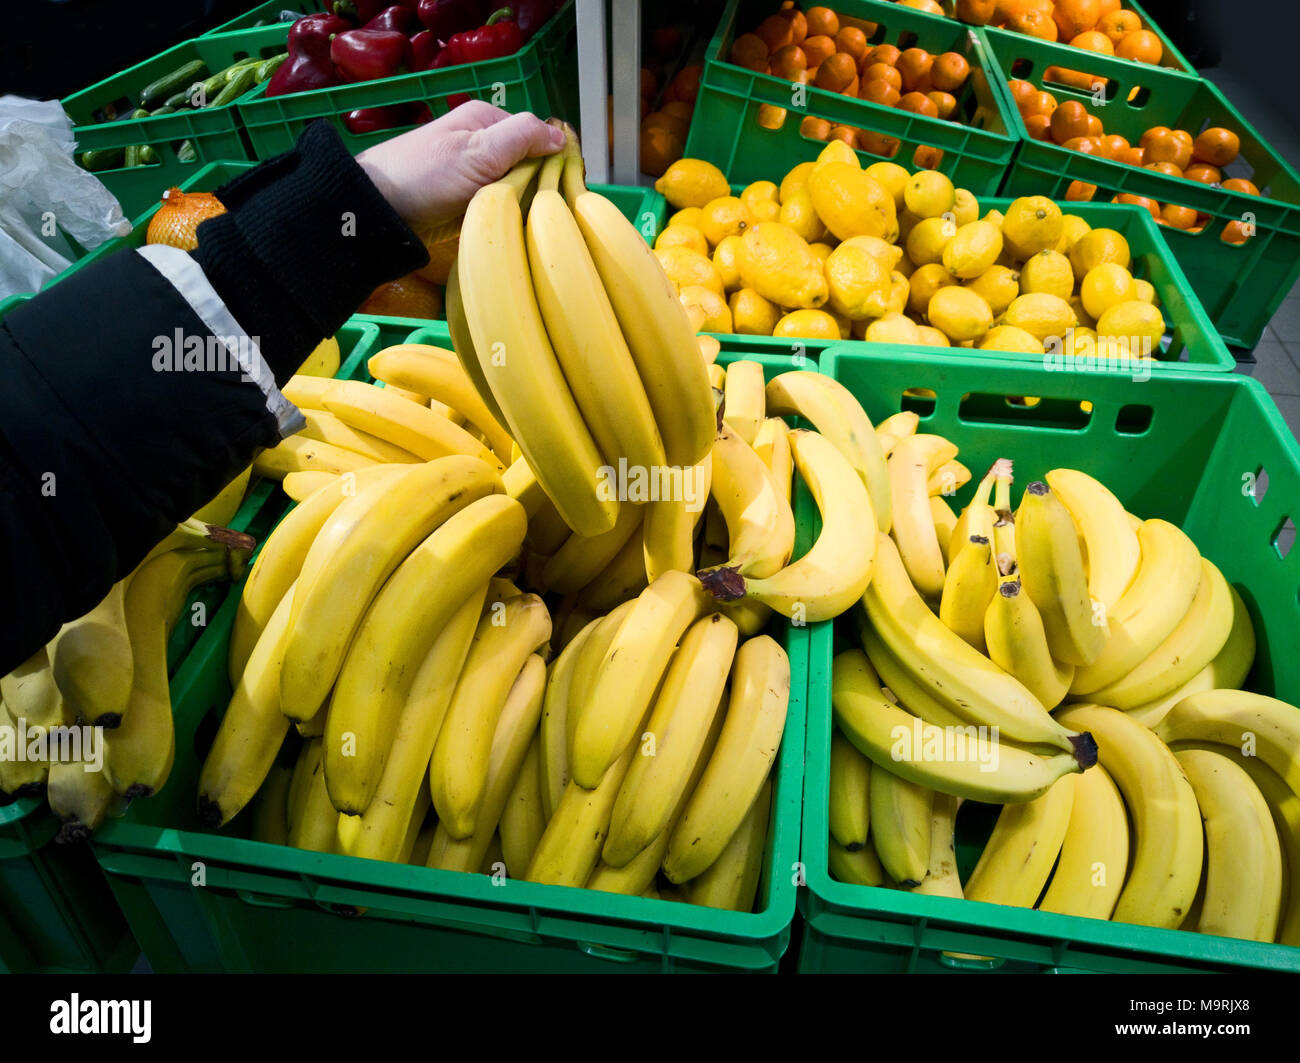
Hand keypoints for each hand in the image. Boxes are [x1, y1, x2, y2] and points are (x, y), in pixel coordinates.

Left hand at [356, 101, 564, 226]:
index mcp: (486, 121)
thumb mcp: (478, 150)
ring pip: (515, 189)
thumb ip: (522, 137)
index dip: (551, 161)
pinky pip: (498, 207)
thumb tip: (560, 136)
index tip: (559, 188)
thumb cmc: (425, 176)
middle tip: (538, 210)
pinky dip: (504, 217)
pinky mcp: (466, 202)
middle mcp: (482, 144)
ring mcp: (474, 174)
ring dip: (520, 206)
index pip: (537, 137)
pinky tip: (507, 228)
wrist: (379, 212)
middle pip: (528, 165)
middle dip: (534, 186)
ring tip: (522, 221)